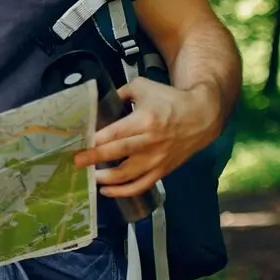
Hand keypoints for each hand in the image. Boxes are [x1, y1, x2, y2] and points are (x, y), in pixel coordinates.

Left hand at [73, 77, 221, 198]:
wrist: (202, 116)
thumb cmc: (169, 100)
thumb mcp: (143, 87)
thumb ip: (119, 93)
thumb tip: (96, 101)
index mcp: (144, 120)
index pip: (115, 133)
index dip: (96, 141)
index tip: (79, 145)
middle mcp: (150, 142)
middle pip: (117, 153)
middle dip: (94, 159)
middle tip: (76, 162)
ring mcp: (157, 159)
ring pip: (127, 174)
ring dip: (106, 179)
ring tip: (89, 176)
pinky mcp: (162, 170)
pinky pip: (141, 185)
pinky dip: (123, 191)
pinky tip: (107, 191)